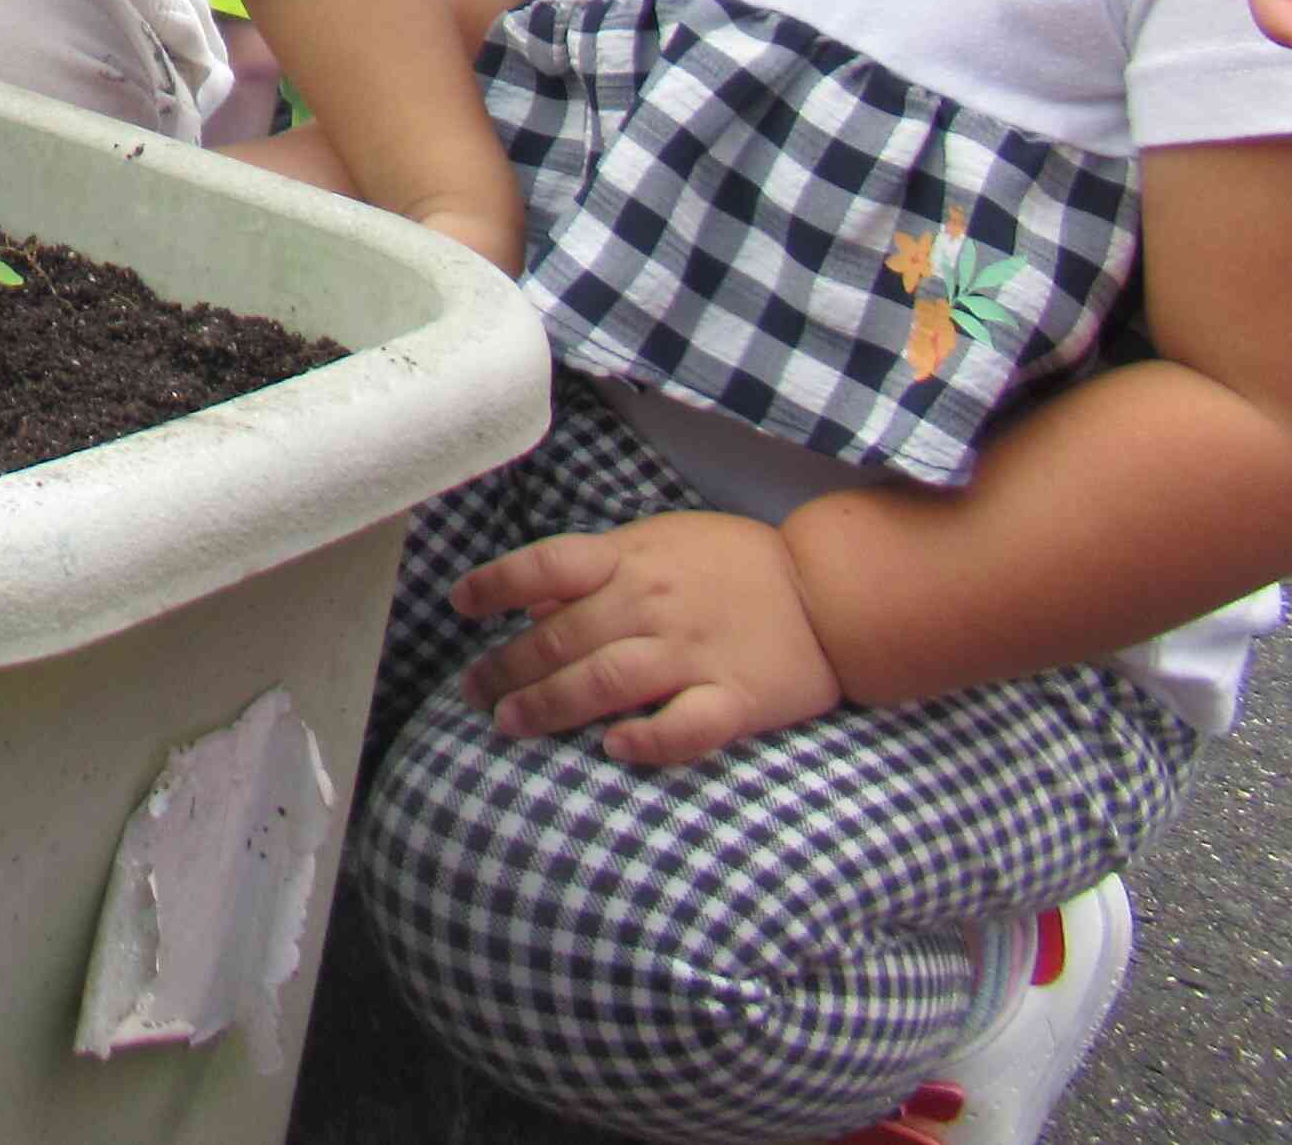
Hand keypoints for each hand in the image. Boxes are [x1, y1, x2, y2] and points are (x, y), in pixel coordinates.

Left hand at [454, 511, 846, 766]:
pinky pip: (687, 726)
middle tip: (472, 693)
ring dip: (551, 703)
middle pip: (563, 635)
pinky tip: (613, 749)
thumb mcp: (661, 543)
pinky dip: (649, 739)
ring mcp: (695, 652)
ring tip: (510, 723)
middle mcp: (655, 604)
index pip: (549, 563)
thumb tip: (532, 599)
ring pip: (607, 679)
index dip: (497, 582)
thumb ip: (600, 569)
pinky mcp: (735, 697)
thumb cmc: (736, 565)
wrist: (831, 591)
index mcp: (634, 559)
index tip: (460, 604)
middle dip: (507, 666)